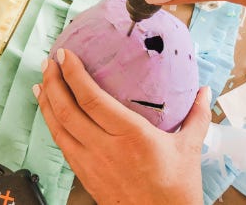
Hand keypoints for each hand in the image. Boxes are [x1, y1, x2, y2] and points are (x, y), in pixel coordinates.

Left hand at [33, 49, 211, 203]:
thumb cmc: (176, 190)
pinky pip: (61, 145)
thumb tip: (204, 92)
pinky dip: (51, 125)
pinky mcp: (84, 174)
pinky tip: (49, 114)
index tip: (64, 55)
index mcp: (131, 135)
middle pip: (68, 110)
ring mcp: (90, 163)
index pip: (92, 99)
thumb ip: (197, 116)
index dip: (73, 74)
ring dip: (46, 103)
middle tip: (48, 62)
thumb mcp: (190, 148)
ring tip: (40, 83)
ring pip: (58, 128)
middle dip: (53, 82)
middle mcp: (105, 147)